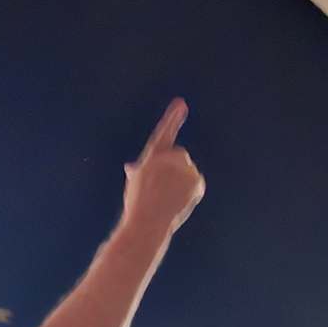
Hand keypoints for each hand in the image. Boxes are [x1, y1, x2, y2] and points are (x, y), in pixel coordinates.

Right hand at [122, 99, 204, 234]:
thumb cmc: (137, 204)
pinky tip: (178, 201)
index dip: (172, 118)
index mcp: (153, 156)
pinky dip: (190, 192)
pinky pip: (195, 183)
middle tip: (162, 187)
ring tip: (167, 197)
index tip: (181, 103)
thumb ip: (138, 170)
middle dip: (174, 167)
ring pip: (187, 171)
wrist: (148, 223)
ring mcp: (185, 168)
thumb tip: (131, 167)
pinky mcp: (196, 179)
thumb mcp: (134, 182)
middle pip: (179, 155)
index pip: (165, 133)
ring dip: (181, 181)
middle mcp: (170, 157)